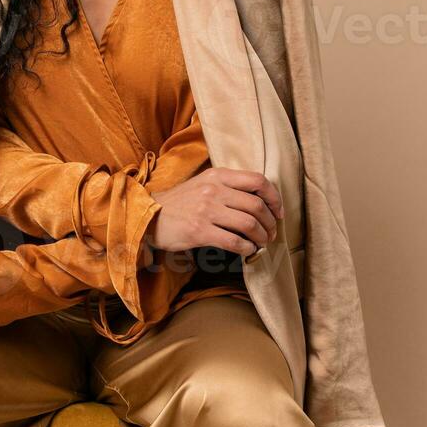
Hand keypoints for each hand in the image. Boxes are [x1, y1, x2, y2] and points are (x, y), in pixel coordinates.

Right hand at [146, 167, 280, 257]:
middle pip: (257, 205)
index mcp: (217, 175)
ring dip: (261, 237)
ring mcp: (206, 210)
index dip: (274, 198)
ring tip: (261, 243)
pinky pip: (234, 242)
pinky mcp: (199, 231)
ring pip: (249, 224)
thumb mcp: (203, 184)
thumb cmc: (180, 202)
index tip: (278, 212)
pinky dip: (247, 249)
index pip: (258, 181)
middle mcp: (213, 190)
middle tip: (271, 233)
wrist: (148, 215)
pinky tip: (247, 251)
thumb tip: (260, 201)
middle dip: (270, 223)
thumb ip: (228, 187)